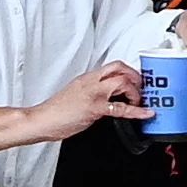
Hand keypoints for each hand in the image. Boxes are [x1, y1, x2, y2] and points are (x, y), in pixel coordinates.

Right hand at [27, 62, 145, 140]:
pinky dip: (137, 111)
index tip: (137, 80)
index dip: (129, 71)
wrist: (41, 120)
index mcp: (87, 78)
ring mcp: (93, 94)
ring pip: (122, 82)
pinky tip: (145, 113)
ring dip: (136, 92)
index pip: (112, 66)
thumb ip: (92, 93)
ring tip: (139, 101)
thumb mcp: (76, 94)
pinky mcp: (94, 109)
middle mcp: (91, 82)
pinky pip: (121, 108)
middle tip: (143, 87)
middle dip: (136, 76)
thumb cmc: (55, 112)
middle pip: (120, 68)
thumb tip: (107, 98)